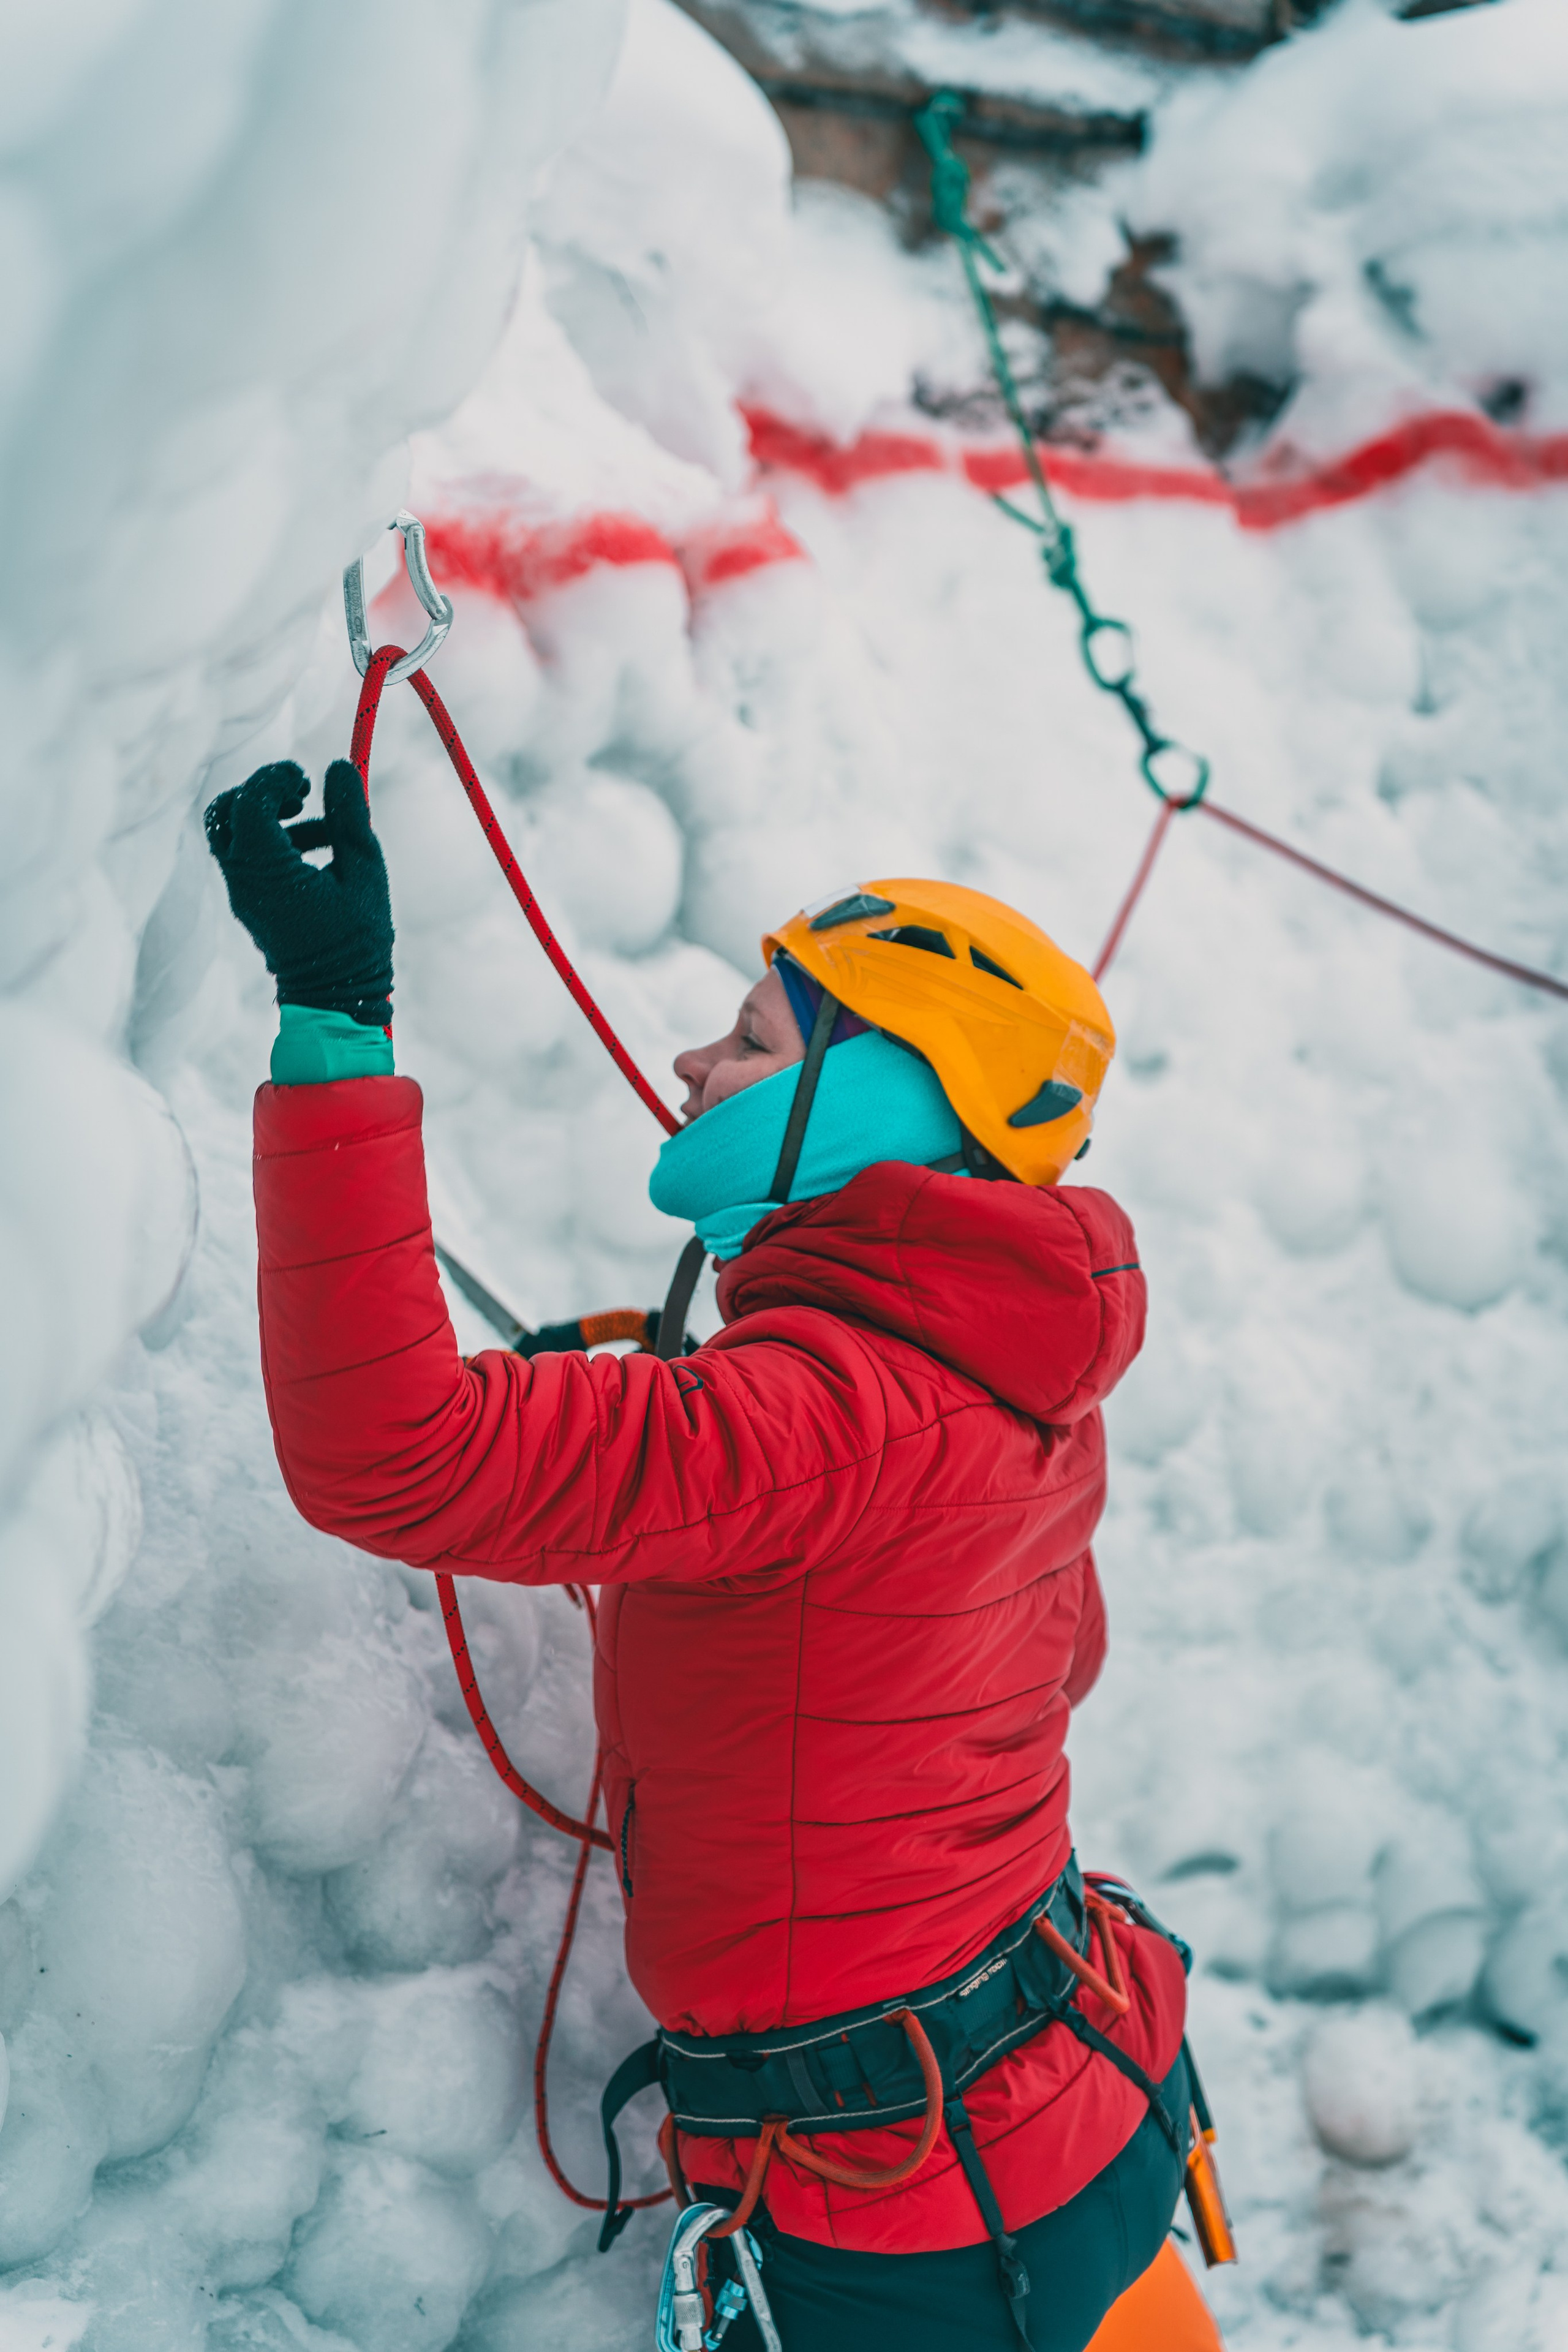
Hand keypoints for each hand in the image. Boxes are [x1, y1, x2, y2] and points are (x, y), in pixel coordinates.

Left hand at [205, 760, 393, 1025]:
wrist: (335, 1000)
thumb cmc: (357, 942)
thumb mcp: (365, 873)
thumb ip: (351, 817)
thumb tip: (338, 768)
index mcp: (268, 871)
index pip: (250, 802)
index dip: (275, 778)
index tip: (307, 779)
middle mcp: (243, 881)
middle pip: (225, 812)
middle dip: (260, 792)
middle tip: (301, 795)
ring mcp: (241, 894)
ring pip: (233, 834)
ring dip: (271, 817)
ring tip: (324, 831)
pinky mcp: (249, 903)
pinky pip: (248, 857)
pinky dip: (275, 842)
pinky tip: (319, 854)